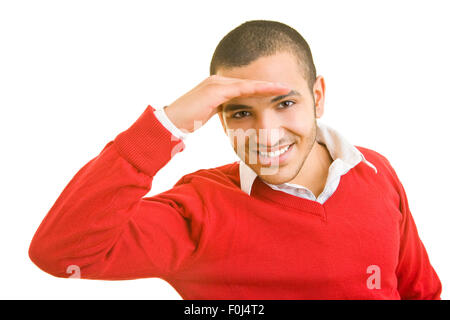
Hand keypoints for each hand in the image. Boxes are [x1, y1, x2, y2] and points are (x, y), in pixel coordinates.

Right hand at [164, 75, 290, 132]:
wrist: (171, 122)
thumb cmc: (187, 121)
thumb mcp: (207, 114)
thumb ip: (220, 111)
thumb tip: (230, 116)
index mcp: (217, 87)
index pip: (244, 87)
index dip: (261, 89)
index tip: (277, 92)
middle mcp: (218, 82)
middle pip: (249, 82)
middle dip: (268, 85)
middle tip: (287, 87)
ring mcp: (216, 84)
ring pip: (248, 84)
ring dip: (267, 86)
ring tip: (284, 87)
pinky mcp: (216, 90)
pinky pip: (242, 89)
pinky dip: (258, 89)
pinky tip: (271, 91)